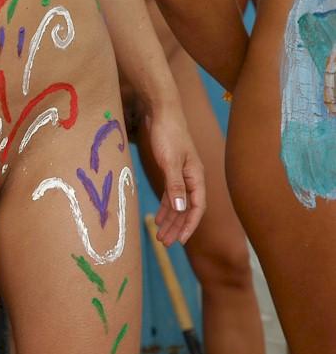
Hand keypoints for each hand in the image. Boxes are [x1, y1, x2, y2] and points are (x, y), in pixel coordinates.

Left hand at [146, 109, 205, 245]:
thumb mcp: (169, 161)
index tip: (179, 241)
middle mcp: (192, 177)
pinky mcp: (171, 168)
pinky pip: (170, 194)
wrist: (161, 110)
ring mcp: (182, 173)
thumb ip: (175, 185)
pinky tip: (157, 216)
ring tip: (160, 235)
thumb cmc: (167, 133)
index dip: (189, 225)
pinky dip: (165, 206)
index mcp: (197, 176)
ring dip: (170, 219)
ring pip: (178, 203)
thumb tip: (180, 210)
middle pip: (187, 208)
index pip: (197, 207)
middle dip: (177, 227)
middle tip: (164, 243)